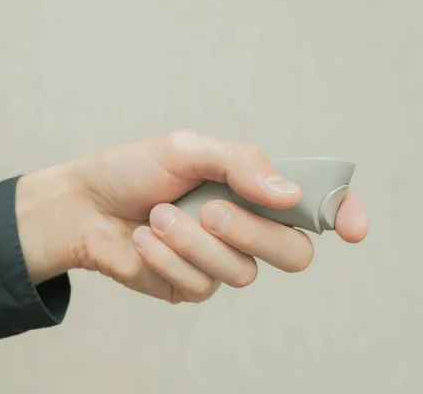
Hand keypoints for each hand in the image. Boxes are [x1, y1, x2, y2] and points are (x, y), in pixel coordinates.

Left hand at [15, 129, 368, 302]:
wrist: (82, 204)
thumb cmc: (131, 171)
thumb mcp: (185, 148)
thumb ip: (241, 163)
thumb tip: (289, 193)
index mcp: (250, 190)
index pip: (314, 208)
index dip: (343, 215)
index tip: (352, 227)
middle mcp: (243, 229)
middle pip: (292, 253)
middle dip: (252, 232)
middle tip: (210, 209)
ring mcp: (218, 261)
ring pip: (241, 272)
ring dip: (194, 241)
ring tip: (157, 217)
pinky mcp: (188, 287)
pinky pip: (199, 285)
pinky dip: (167, 259)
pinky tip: (142, 239)